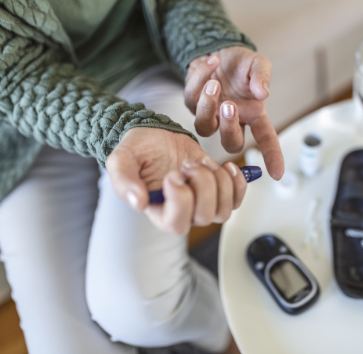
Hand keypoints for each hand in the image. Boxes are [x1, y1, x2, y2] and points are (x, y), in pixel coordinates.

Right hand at [106, 128, 246, 234]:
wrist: (157, 135)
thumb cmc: (140, 151)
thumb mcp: (121, 159)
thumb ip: (123, 180)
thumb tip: (138, 203)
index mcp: (159, 212)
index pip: (177, 224)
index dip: (180, 199)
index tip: (172, 175)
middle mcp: (184, 213)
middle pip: (205, 216)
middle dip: (201, 184)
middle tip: (186, 164)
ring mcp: (204, 202)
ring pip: (225, 210)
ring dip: (219, 182)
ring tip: (202, 163)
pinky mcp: (219, 189)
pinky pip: (237, 198)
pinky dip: (237, 182)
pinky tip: (225, 166)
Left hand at [184, 46, 283, 179]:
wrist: (217, 49)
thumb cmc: (241, 64)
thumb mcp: (258, 63)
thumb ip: (263, 76)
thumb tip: (263, 93)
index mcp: (254, 115)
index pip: (266, 140)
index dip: (272, 157)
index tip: (277, 173)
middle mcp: (232, 121)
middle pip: (231, 143)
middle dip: (229, 128)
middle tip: (230, 106)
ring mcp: (211, 115)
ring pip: (205, 128)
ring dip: (208, 107)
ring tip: (214, 84)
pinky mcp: (192, 103)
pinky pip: (192, 98)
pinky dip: (200, 78)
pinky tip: (211, 62)